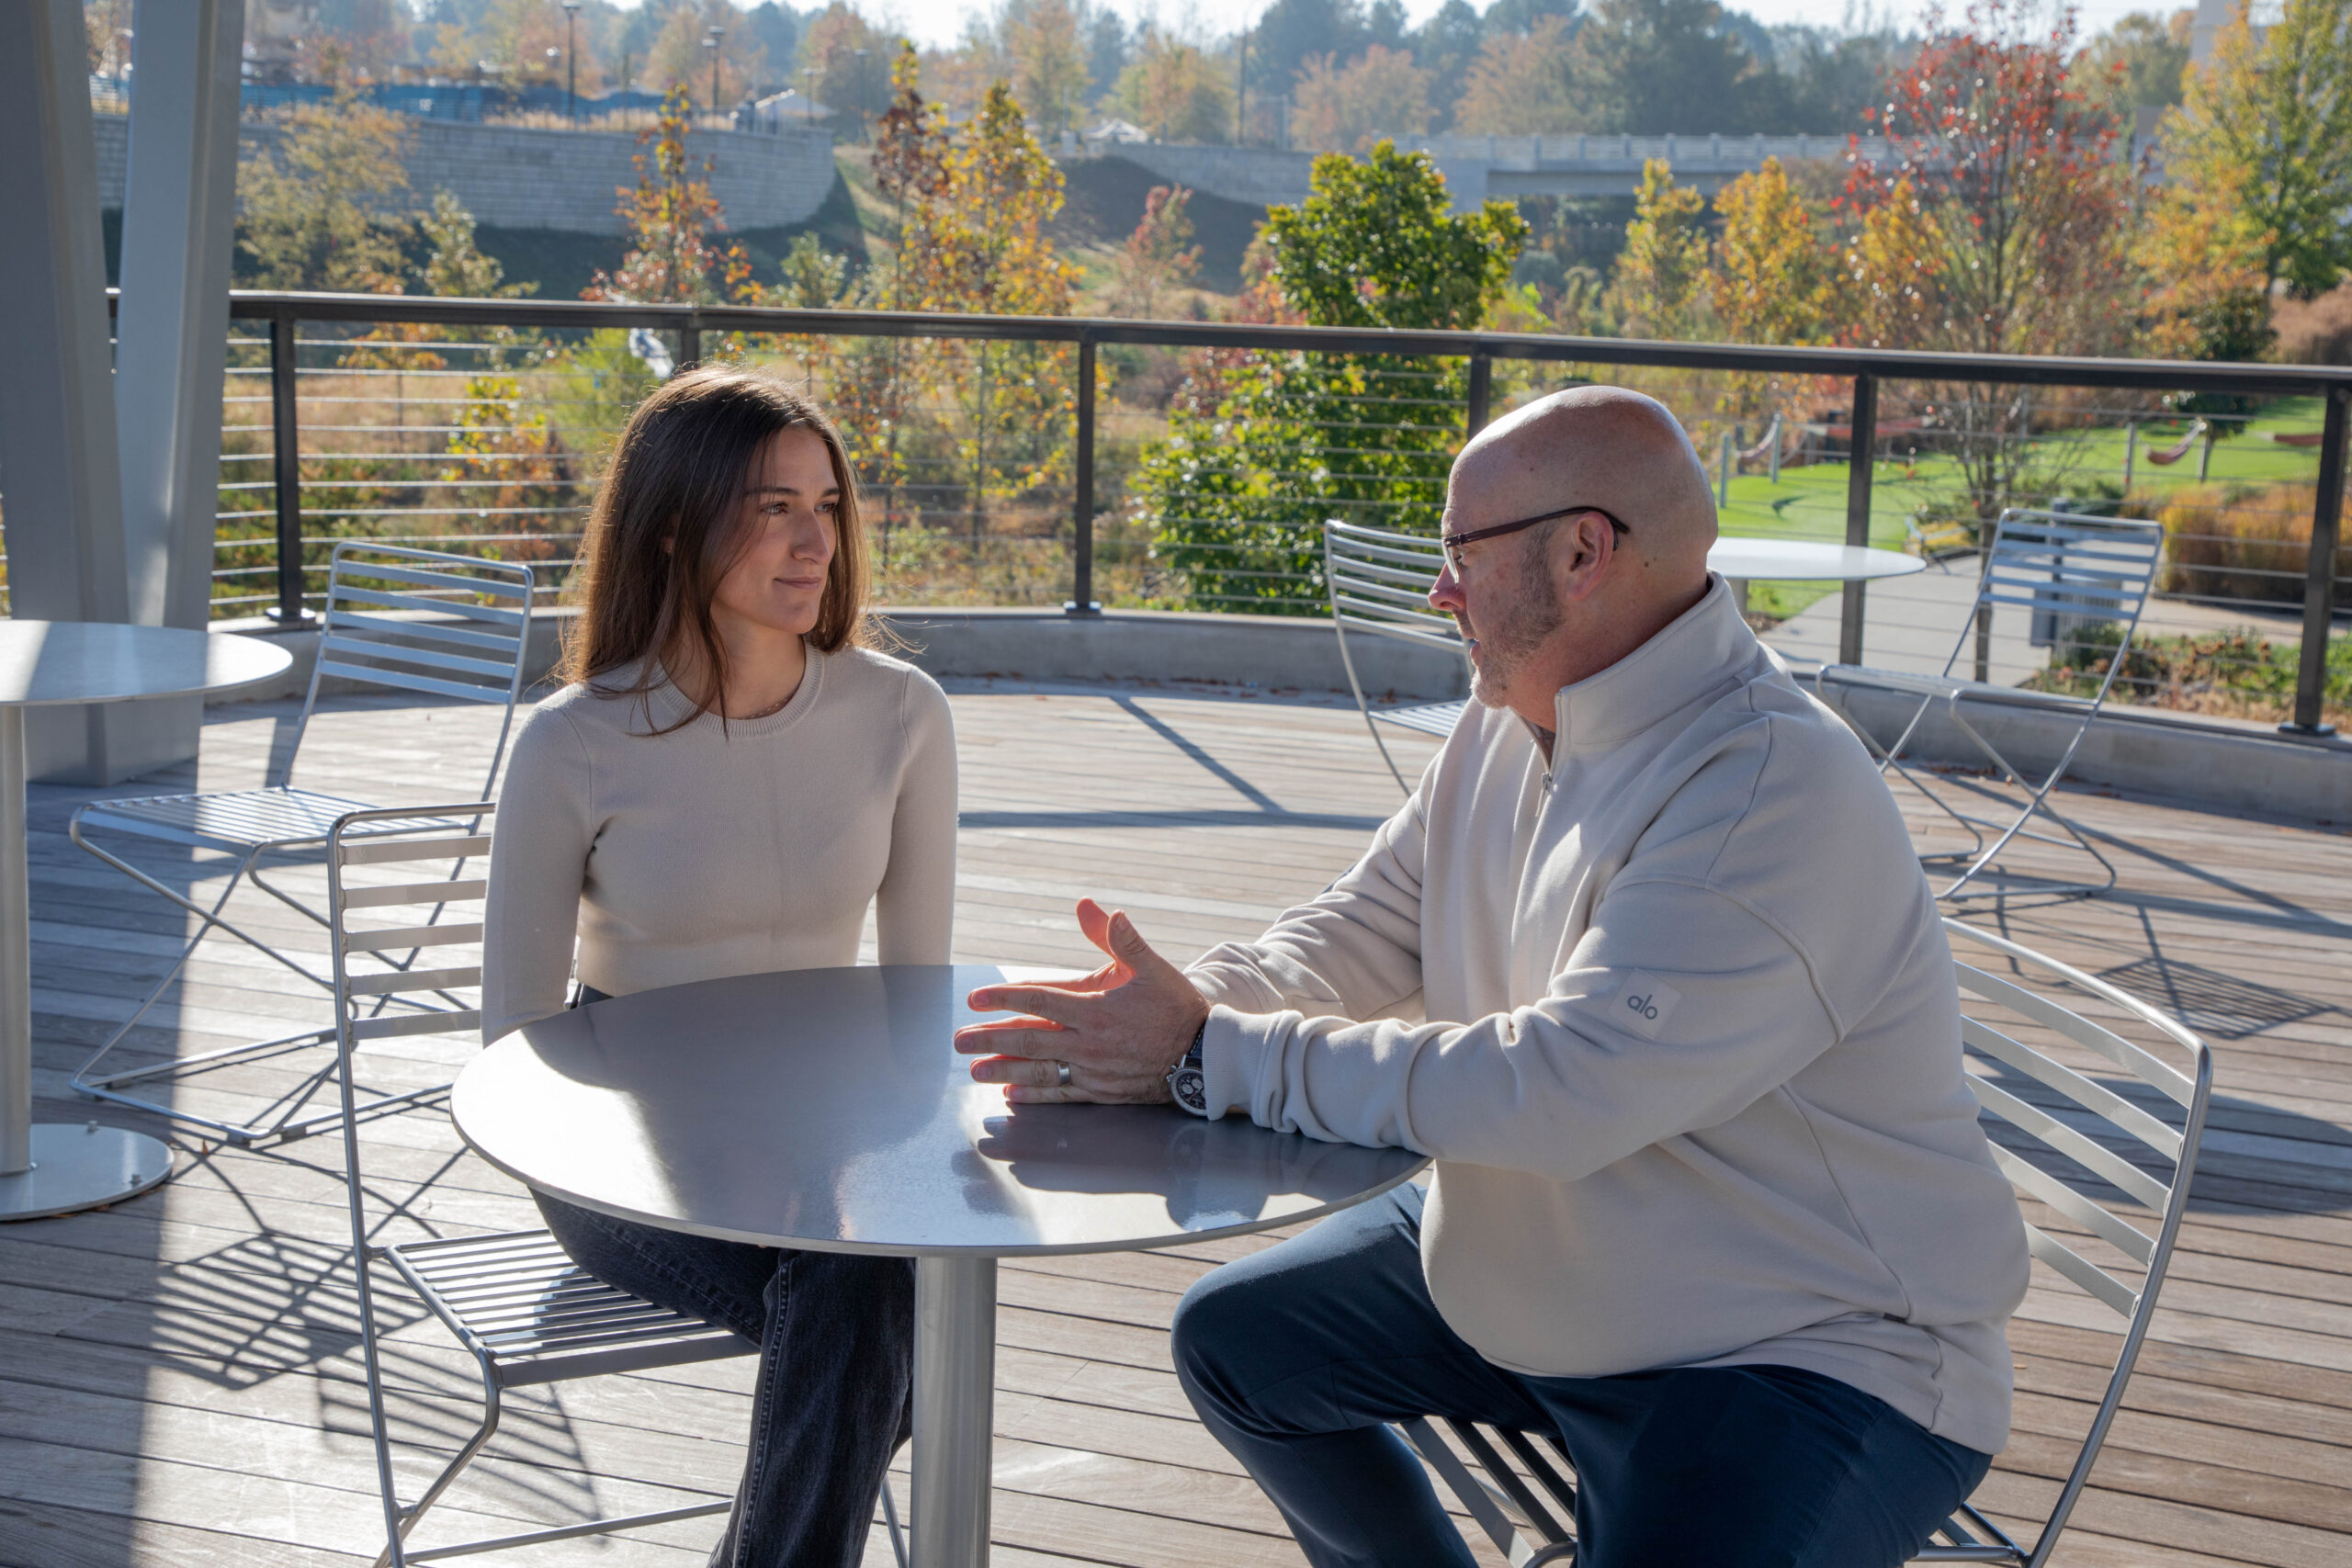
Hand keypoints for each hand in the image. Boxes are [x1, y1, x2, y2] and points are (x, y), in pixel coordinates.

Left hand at [955, 898, 1209, 1103]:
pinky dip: (1034, 1095)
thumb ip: (1119, 938)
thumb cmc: (1178, 1007)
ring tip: (974, 1070)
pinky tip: (1011, 1095)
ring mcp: (1094, 1071)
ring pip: (1039, 1071)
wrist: (1207, 1055)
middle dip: (990, 1039)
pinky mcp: (1103, 1092)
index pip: (1038, 999)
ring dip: (1003, 1070)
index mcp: (1096, 1008)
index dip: (1003, 997)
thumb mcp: (1152, 967)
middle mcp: (1089, 1042)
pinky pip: (1061, 1095)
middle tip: (958, 1040)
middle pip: (1028, 1039)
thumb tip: (1092, 906)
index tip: (976, 999)